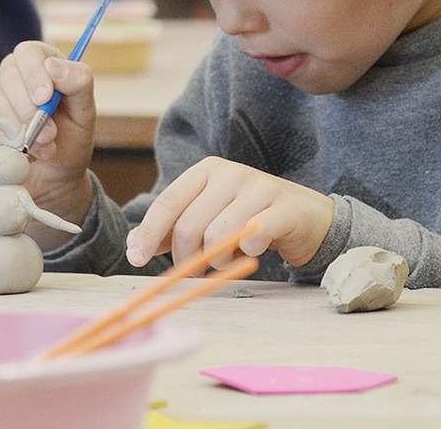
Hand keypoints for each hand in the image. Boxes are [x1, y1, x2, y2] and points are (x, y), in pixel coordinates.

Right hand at [0, 40, 96, 231]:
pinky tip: (20, 153)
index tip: (45, 98)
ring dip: (20, 132)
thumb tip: (54, 65)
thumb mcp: (85, 111)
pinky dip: (2, 144)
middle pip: (9, 78)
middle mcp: (11, 72)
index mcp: (40, 61)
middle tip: (50, 137)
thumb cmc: (71, 136)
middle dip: (30, 112)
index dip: (34, 74)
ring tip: (43, 149)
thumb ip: (79, 83)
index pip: (28, 53)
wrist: (54, 173)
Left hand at [125, 156, 335, 269]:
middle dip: (185, 257)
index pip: (168, 202)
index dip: (148, 233)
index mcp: (207, 171)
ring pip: (217, 235)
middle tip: (195, 270)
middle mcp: (230, 174)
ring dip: (216, 260)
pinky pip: (253, 237)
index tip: (137, 259)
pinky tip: (250, 252)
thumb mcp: (209, 216)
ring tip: (225, 261)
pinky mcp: (283, 208)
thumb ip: (172, 228)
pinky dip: (246, 253)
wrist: (306, 216)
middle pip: (188, 225)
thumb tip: (134, 245)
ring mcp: (259, 188)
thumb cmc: (250, 217)